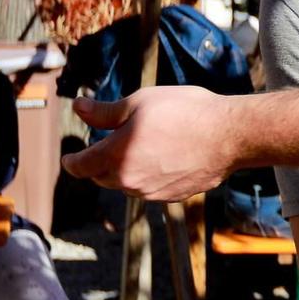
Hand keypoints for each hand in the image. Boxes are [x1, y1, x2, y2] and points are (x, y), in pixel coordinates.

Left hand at [63, 88, 237, 199]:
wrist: (228, 136)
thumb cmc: (183, 112)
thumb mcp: (139, 103)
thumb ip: (104, 112)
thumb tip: (78, 107)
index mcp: (115, 157)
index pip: (81, 167)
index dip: (71, 161)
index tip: (69, 157)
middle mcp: (130, 181)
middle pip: (102, 177)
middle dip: (99, 163)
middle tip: (108, 144)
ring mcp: (152, 193)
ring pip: (127, 184)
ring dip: (126, 170)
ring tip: (141, 146)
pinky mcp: (173, 196)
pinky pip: (150, 188)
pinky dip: (148, 175)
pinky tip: (164, 156)